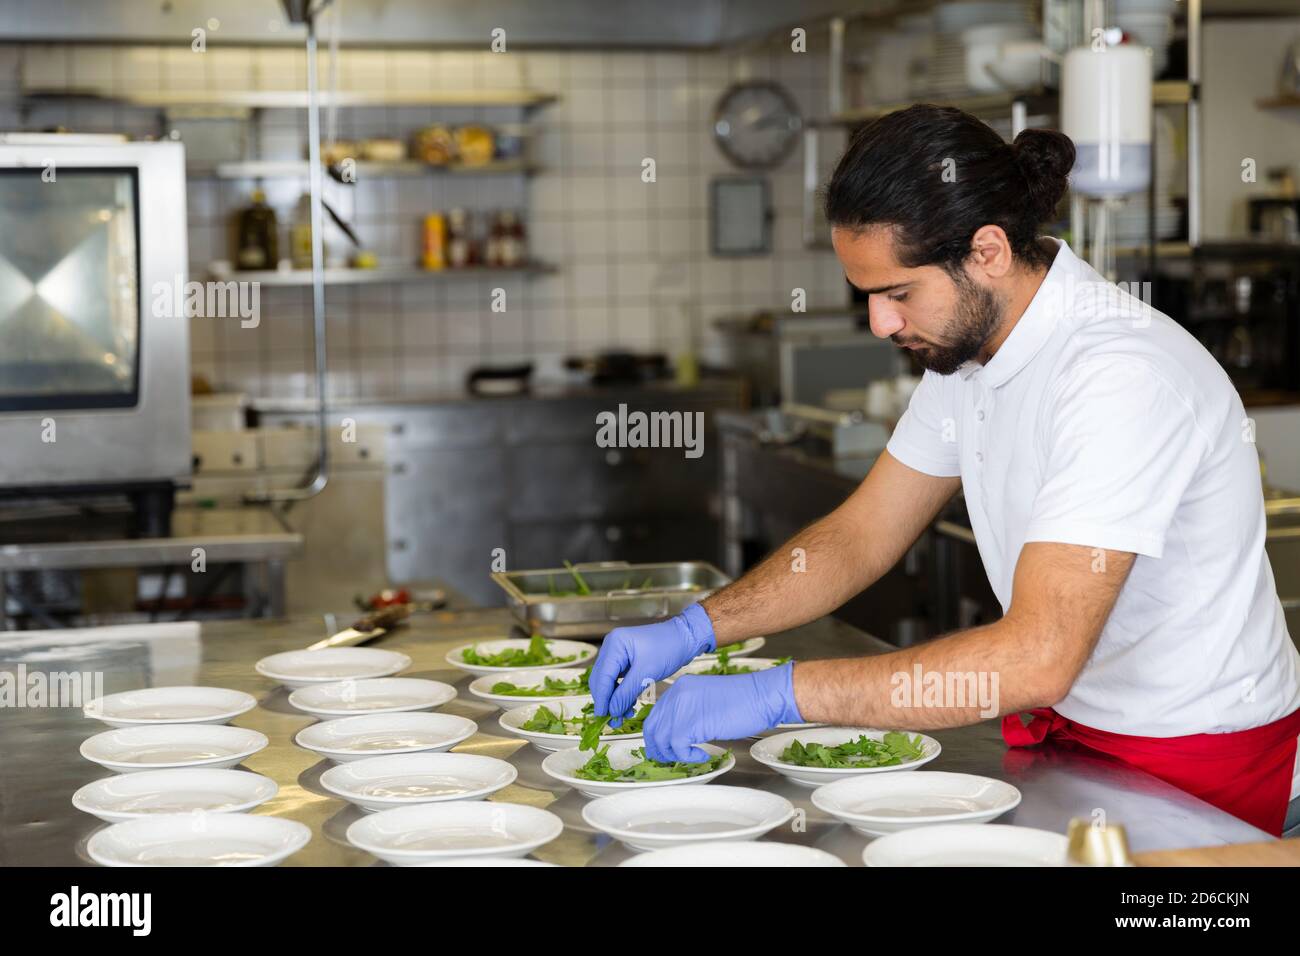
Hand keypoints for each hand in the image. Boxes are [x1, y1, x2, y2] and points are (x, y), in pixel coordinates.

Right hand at [590, 603, 715, 724]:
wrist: (685, 637)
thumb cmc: (669, 648)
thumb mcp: (647, 672)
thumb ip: (626, 693)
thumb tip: (612, 711)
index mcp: (614, 644)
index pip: (602, 677)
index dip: (601, 699)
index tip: (602, 717)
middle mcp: (612, 646)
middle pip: (601, 679)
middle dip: (607, 700)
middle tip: (613, 720)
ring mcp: (617, 652)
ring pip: (608, 681)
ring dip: (614, 698)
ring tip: (624, 714)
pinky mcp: (625, 659)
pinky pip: (617, 679)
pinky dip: (621, 692)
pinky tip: (628, 704)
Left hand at [641, 663, 802, 762]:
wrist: (762, 696)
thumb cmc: (743, 700)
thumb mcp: (707, 700)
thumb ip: (688, 712)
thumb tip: (676, 734)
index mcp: (680, 688)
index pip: (655, 715)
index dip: (657, 735)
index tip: (664, 748)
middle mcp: (677, 695)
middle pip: (652, 728)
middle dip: (659, 748)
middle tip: (671, 759)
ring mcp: (683, 708)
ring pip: (662, 740)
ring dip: (674, 755)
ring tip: (690, 757)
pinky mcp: (693, 724)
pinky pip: (677, 748)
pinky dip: (687, 757)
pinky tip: (701, 755)